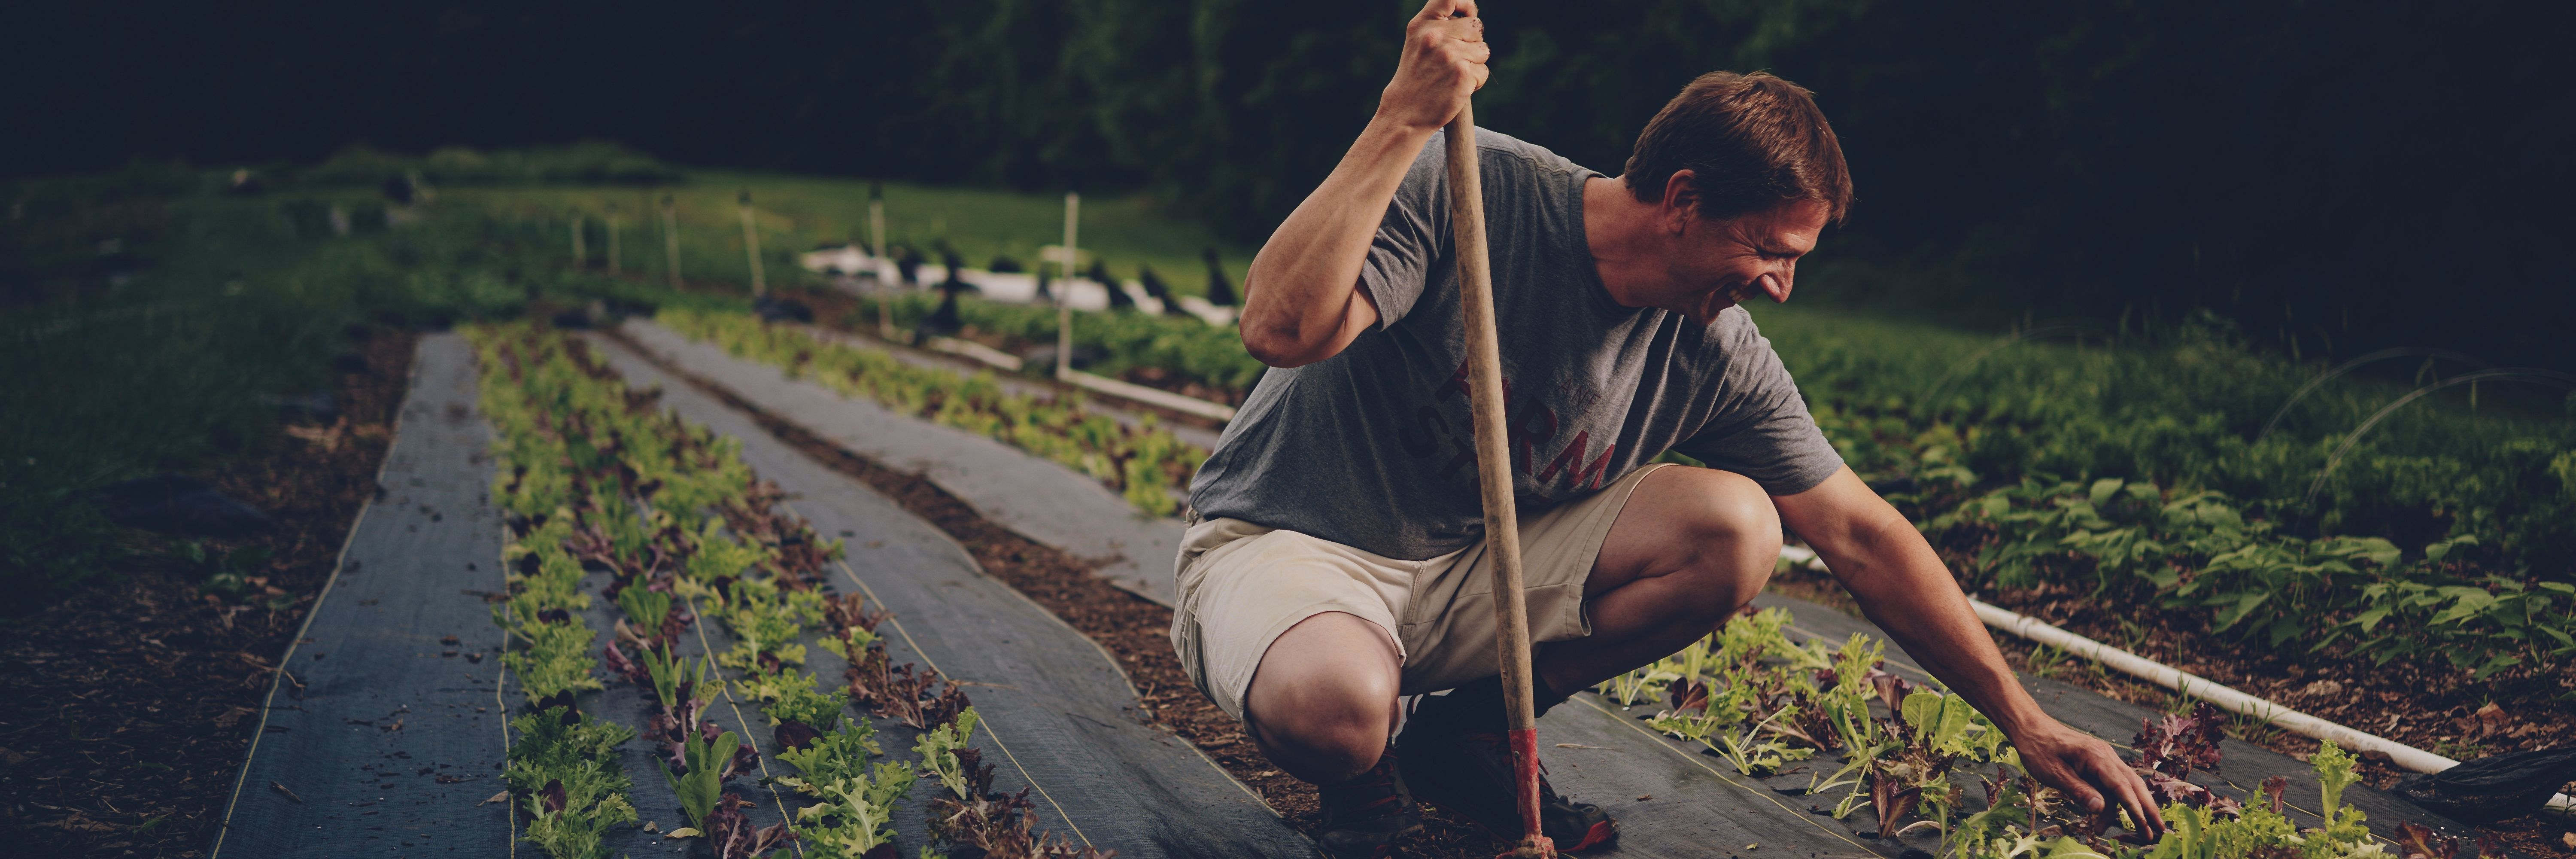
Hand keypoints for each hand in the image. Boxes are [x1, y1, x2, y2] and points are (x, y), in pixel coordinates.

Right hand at [1376, 0, 1489, 132]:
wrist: (1405, 112)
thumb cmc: (1415, 76)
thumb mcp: (1418, 41)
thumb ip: (1440, 23)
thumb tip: (1472, 12)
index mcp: (1423, 24)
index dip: (1466, 4)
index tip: (1467, 14)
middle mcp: (1436, 35)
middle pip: (1476, 26)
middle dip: (1472, 43)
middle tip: (1452, 61)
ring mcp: (1450, 54)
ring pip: (1483, 50)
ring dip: (1474, 64)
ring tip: (1452, 75)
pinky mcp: (1463, 74)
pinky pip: (1484, 71)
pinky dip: (1475, 82)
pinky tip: (1457, 88)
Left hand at [2011, 720, 2166, 839]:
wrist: (2030, 727)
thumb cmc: (2038, 748)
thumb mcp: (2053, 773)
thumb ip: (2078, 791)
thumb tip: (2100, 809)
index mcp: (2096, 756)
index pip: (2121, 786)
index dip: (2134, 808)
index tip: (2144, 826)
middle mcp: (2106, 756)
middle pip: (2133, 784)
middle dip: (2147, 808)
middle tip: (2158, 831)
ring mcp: (2104, 758)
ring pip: (2125, 785)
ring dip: (2132, 807)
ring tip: (2139, 830)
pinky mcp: (2098, 763)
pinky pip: (2112, 783)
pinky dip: (2114, 801)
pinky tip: (2106, 817)